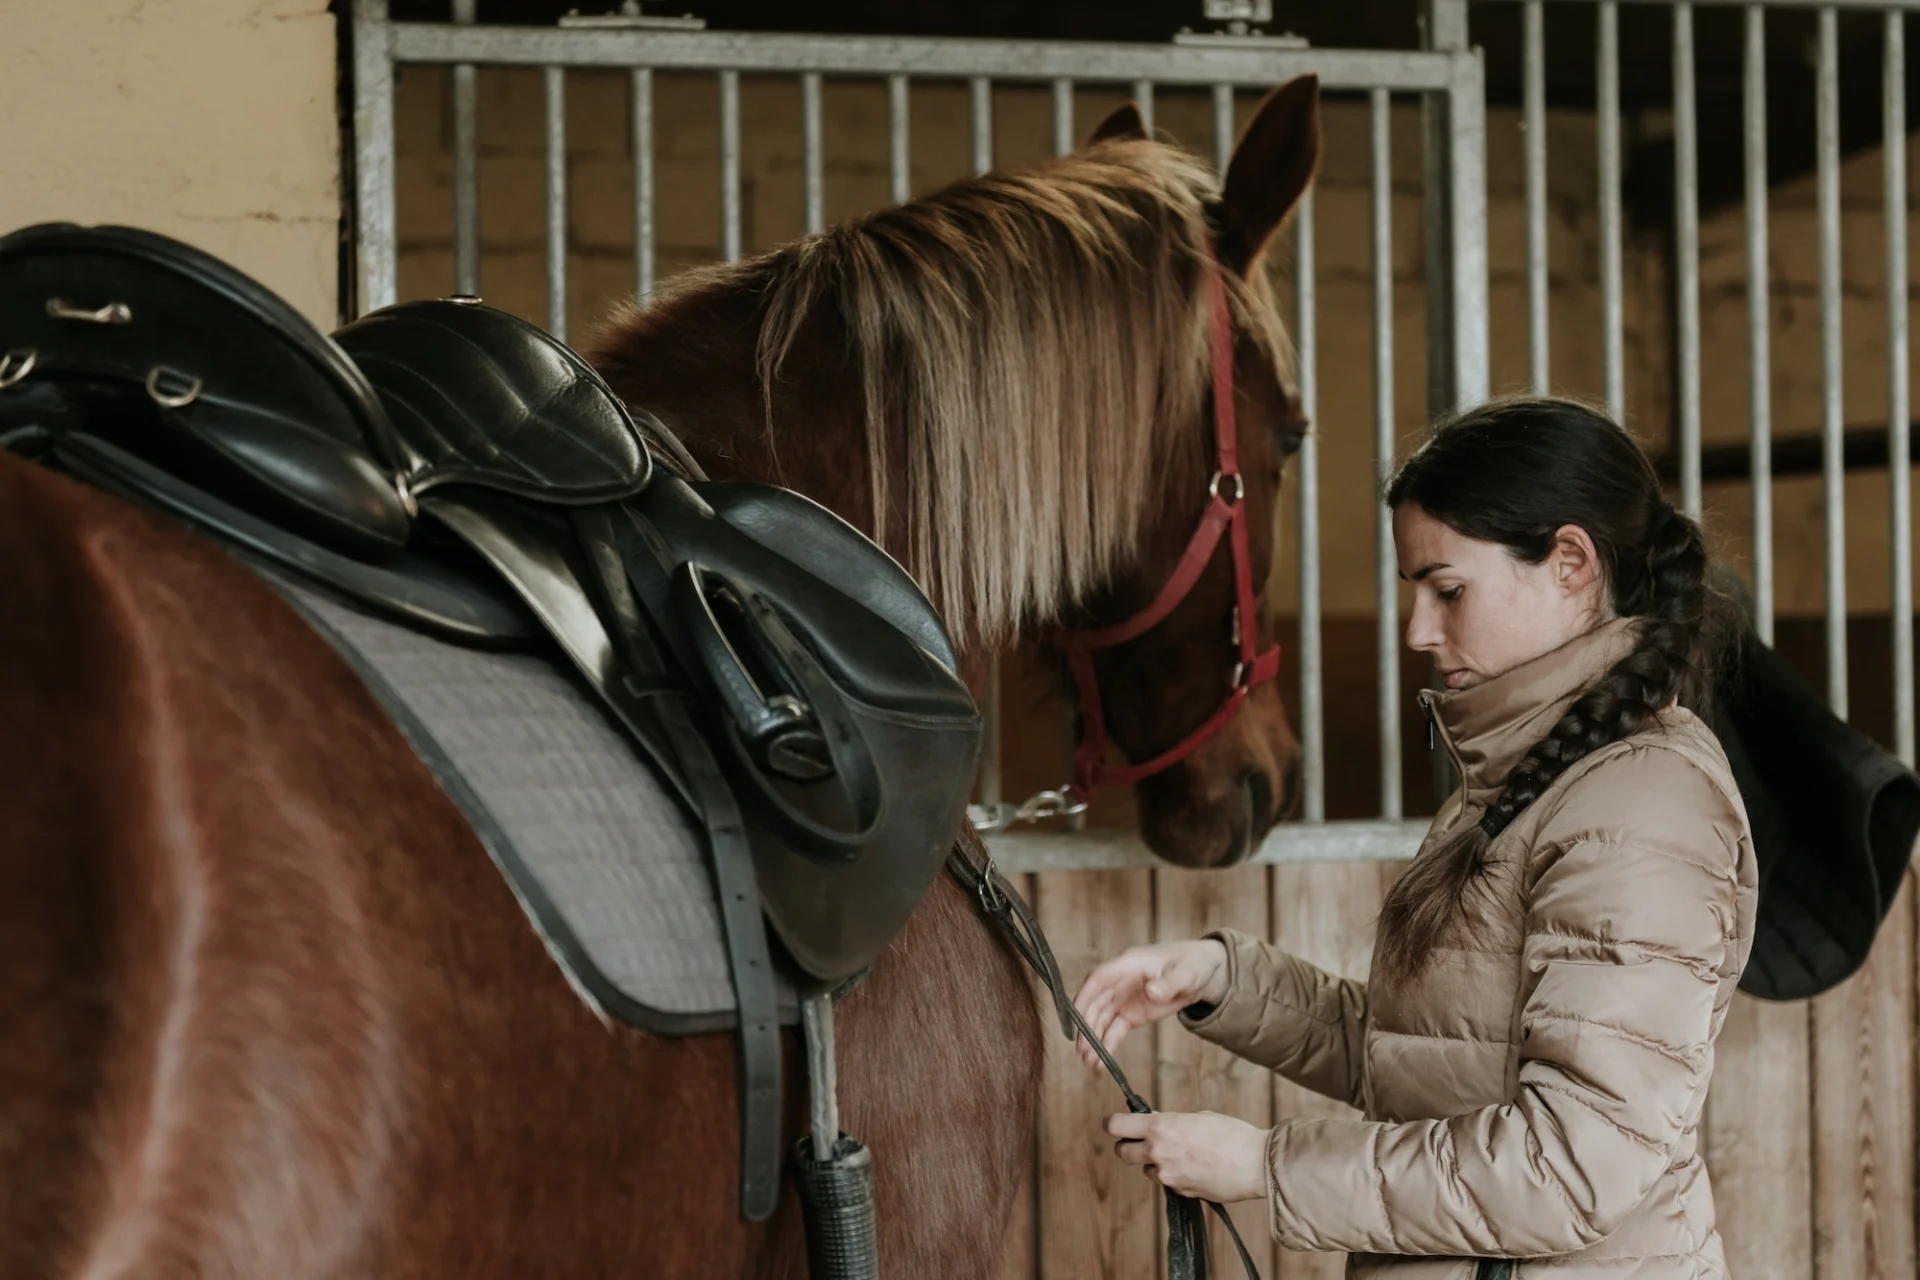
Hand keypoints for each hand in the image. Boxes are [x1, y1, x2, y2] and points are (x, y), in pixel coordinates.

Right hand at [1072, 939, 1228, 1071]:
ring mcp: (1125, 998)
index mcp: (1130, 964)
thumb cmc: (1194, 964)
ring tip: (1089, 1062)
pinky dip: (1107, 1044)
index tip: (1074, 1016)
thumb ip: (1169, 983)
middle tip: (1081, 1051)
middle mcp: (1121, 981)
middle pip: (1095, 1002)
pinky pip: (1115, 1029)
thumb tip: (1151, 992)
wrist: (1204, 973)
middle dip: (1086, 1026)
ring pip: (1102, 1019)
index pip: (1099, 978)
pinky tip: (1101, 1061)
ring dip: (1093, 1039)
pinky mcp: (1132, 1013)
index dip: (1084, 996)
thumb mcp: (1187, 973)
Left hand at [1105, 1110, 1268, 1202]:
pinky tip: (1195, 1168)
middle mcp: (1158, 1152)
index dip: (1112, 1124)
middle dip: (1127, 1147)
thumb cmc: (1231, 1134)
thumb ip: (1172, 1122)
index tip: (1114, 1123)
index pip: (1117, 1126)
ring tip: (1179, 1155)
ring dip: (1154, 1163)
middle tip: (1139, 1142)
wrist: (1255, 1164)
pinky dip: (1174, 1176)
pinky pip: (1168, 1182)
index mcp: (1160, 1127)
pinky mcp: (1180, 1192)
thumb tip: (1159, 1125)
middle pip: (1123, 1153)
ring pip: (1147, 1170)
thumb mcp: (1198, 1117)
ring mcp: (1167, 1175)